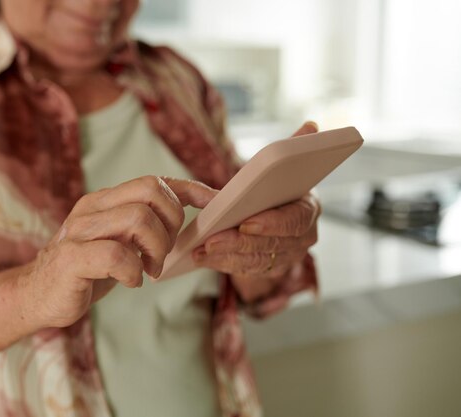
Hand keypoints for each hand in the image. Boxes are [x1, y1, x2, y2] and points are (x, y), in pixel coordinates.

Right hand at [24, 176, 215, 327]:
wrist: (37, 295)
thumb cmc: (85, 270)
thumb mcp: (119, 242)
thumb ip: (144, 226)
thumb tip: (189, 214)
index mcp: (105, 200)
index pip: (154, 181)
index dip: (189, 189)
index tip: (214, 202)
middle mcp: (92, 208)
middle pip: (150, 191)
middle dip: (172, 223)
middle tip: (163, 253)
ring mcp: (79, 231)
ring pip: (137, 219)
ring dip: (156, 249)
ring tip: (149, 269)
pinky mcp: (70, 258)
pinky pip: (116, 256)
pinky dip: (133, 271)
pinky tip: (130, 281)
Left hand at [192, 121, 320, 311]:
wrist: (274, 214)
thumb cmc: (276, 188)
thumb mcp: (284, 167)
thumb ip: (293, 149)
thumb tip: (311, 126)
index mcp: (309, 209)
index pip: (295, 220)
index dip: (271, 223)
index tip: (247, 223)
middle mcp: (303, 237)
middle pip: (272, 245)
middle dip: (239, 243)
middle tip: (212, 240)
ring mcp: (287, 256)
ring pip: (256, 261)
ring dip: (227, 256)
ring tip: (201, 249)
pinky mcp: (269, 269)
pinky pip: (245, 270)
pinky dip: (222, 263)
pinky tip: (202, 257)